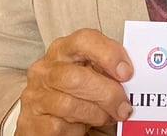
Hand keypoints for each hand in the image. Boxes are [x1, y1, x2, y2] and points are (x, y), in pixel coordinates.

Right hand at [15, 29, 134, 134]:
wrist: (49, 116)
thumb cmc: (79, 91)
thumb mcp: (93, 73)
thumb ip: (109, 71)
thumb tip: (135, 80)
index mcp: (64, 50)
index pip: (84, 40)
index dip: (109, 54)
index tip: (127, 72)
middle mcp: (45, 69)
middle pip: (77, 78)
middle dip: (107, 94)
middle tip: (124, 107)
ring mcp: (35, 95)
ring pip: (69, 105)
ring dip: (97, 114)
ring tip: (109, 117)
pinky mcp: (31, 122)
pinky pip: (59, 126)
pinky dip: (78, 129)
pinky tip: (85, 126)